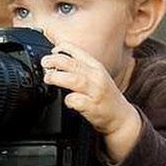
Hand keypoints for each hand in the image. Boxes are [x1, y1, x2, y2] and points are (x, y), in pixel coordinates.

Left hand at [41, 40, 141, 161]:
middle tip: (44, 63)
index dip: (63, 49)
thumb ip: (80, 69)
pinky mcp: (93, 106)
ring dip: (58, 77)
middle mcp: (96, 77)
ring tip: (48, 78)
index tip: (52, 51)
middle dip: (55, 61)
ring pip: (74, 80)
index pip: (78, 52)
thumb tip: (58, 61)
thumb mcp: (96, 77)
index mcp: (96, 67)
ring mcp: (95, 92)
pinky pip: (77, 101)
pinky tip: (67, 101)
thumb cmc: (105, 96)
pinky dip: (69, 100)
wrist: (121, 117)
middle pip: (72, 64)